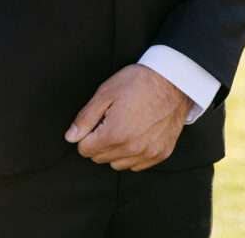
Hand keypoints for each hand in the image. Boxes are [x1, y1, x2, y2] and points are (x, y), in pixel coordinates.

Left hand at [64, 64, 191, 171]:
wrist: (173, 81)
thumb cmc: (138, 82)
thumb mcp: (105, 93)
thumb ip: (85, 118)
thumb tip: (70, 137)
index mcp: (114, 134)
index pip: (85, 150)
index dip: (86, 133)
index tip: (97, 119)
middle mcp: (131, 150)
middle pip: (100, 158)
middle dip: (99, 141)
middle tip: (111, 119)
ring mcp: (148, 154)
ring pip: (117, 164)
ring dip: (115, 149)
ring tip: (125, 125)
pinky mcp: (161, 154)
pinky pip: (137, 165)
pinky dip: (133, 153)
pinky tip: (138, 132)